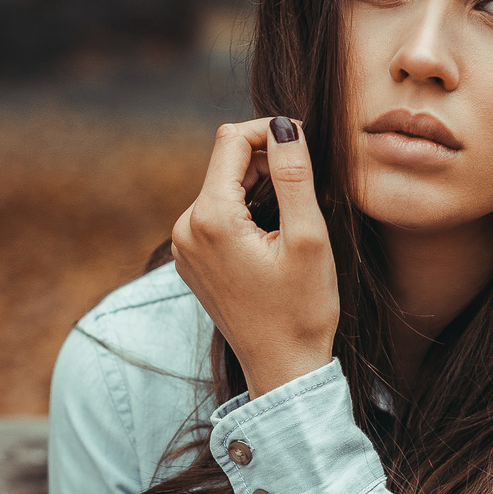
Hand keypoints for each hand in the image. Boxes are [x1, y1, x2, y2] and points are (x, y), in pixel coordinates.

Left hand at [171, 116, 338, 397]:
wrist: (283, 368)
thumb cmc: (302, 310)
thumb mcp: (308, 237)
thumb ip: (294, 174)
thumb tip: (284, 124)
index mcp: (209, 219)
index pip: (232, 139)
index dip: (272, 131)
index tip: (306, 147)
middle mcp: (185, 228)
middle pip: (226, 162)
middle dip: (268, 161)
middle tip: (309, 188)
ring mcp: (183, 246)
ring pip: (223, 186)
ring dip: (260, 186)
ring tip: (295, 217)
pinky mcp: (192, 260)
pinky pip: (217, 213)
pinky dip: (247, 210)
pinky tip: (275, 236)